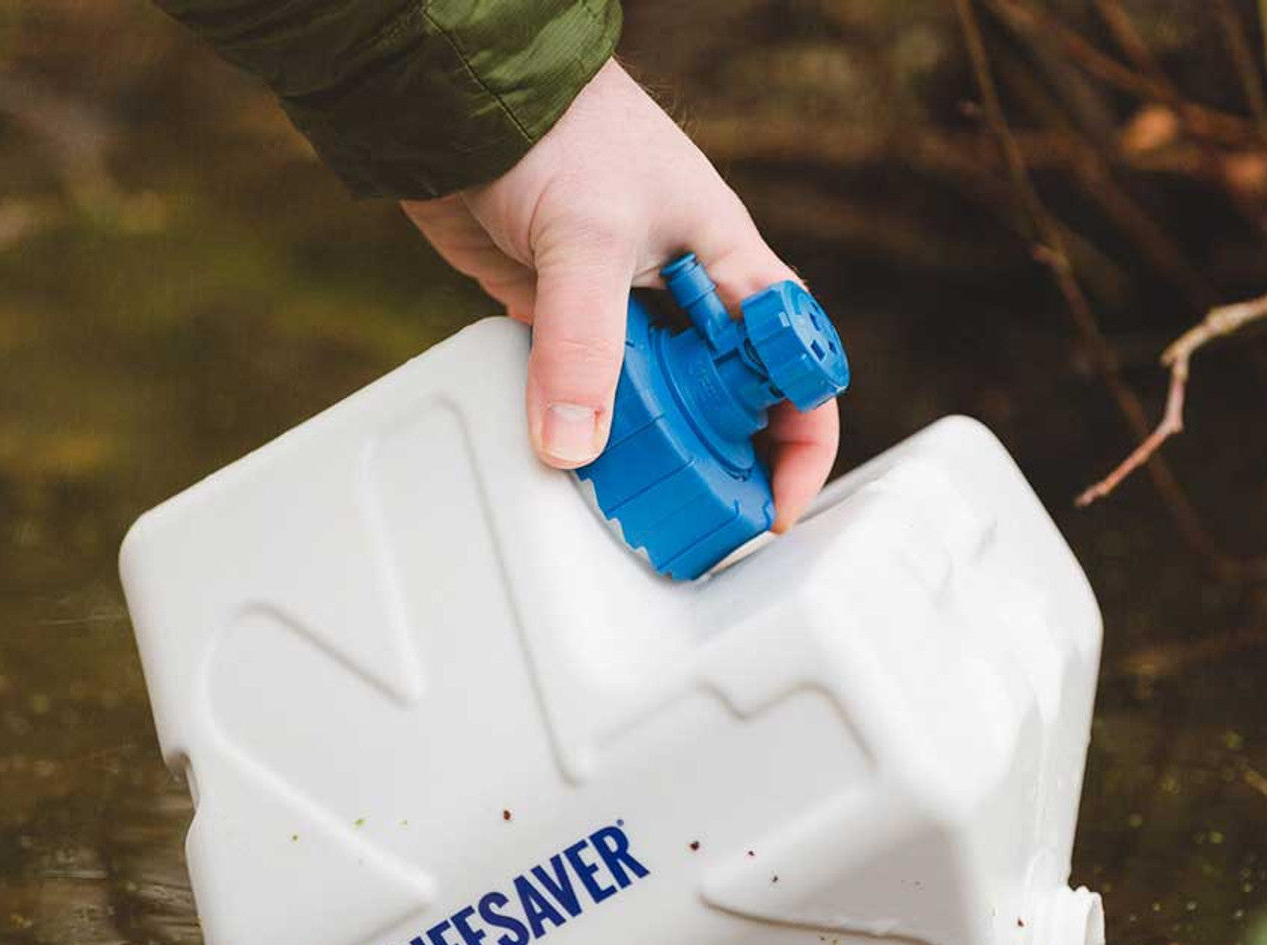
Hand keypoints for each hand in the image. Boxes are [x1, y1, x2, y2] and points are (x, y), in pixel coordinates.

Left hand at [402, 59, 838, 532]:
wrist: (466, 98)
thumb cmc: (559, 129)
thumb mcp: (589, 237)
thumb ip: (584, 341)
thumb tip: (574, 444)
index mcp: (731, 272)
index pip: (797, 369)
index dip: (800, 443)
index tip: (771, 504)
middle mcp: (688, 303)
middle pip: (730, 406)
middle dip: (723, 468)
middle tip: (698, 524)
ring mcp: (625, 318)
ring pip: (657, 411)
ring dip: (648, 457)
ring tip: (633, 506)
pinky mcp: (565, 327)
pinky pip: (588, 397)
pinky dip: (585, 432)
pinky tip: (572, 460)